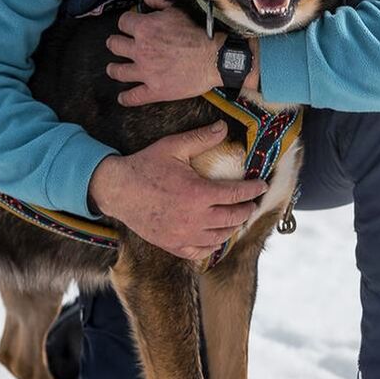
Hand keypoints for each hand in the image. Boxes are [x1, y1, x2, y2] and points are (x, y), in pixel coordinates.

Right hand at [88, 121, 267, 260]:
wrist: (117, 190)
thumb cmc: (145, 166)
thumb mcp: (173, 147)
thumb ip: (201, 138)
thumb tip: (224, 127)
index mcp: (198, 193)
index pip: (236, 195)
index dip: (252, 190)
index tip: (262, 186)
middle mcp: (194, 218)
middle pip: (233, 218)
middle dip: (246, 210)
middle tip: (252, 203)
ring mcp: (184, 235)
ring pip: (220, 237)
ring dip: (233, 228)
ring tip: (238, 218)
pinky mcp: (173, 245)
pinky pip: (201, 252)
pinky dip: (213, 246)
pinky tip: (217, 238)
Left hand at [106, 0, 258, 105]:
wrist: (215, 58)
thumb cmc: (199, 33)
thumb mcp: (178, 10)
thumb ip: (158, 1)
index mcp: (145, 29)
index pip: (123, 22)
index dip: (126, 23)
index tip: (128, 25)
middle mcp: (140, 50)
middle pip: (115, 45)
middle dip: (114, 43)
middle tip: (116, 44)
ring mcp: (146, 72)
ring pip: (118, 71)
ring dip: (113, 69)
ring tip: (113, 69)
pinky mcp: (155, 90)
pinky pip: (134, 96)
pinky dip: (126, 98)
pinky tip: (123, 97)